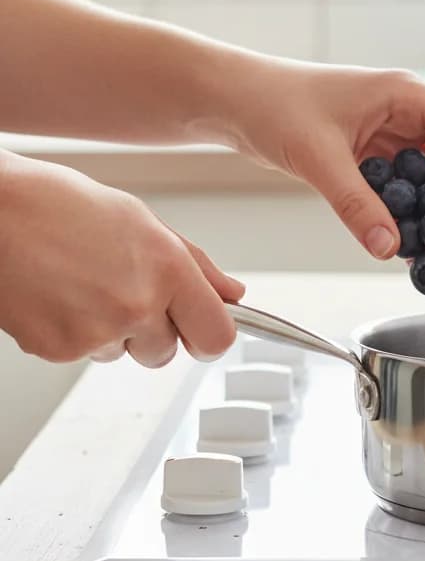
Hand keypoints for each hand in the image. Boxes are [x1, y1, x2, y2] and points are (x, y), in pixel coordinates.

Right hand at [0, 153, 242, 365]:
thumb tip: (232, 294)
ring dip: (112, 330)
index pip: (217, 337)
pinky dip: (75, 333)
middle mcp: (137, 306)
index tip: (202, 327)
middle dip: (153, 330)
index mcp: (168, 270)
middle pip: (167, 353)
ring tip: (84, 282)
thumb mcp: (145, 222)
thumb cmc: (62, 205)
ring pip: (124, 353)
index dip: (209, 335)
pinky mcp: (56, 350)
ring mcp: (96, 332)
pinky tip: (60, 294)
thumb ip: (197, 266)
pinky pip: (83, 355)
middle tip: (122, 289)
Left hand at [219, 62, 424, 258]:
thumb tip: (389, 249)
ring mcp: (390, 135)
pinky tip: (424, 244)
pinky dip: (419, 214)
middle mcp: (406, 112)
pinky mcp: (372, 157)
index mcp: (405, 94)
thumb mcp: (317, 155)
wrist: (231, 100)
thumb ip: (355, 203)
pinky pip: (409, 188)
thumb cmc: (272, 105)